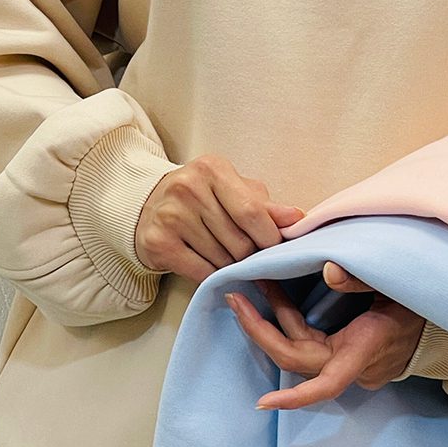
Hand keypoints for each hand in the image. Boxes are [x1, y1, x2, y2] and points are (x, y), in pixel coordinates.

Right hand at [133, 154, 305, 281]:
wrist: (149, 205)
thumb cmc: (203, 198)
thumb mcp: (235, 192)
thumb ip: (266, 207)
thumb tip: (298, 219)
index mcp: (213, 169)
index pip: (252, 212)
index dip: (270, 238)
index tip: (276, 249)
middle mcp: (188, 188)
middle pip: (239, 241)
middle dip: (252, 257)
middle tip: (251, 258)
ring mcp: (170, 215)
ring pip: (222, 260)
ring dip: (233, 268)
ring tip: (229, 260)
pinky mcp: (157, 242)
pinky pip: (200, 272)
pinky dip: (213, 277)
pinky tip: (213, 269)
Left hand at [225, 261, 426, 409]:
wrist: (443, 327)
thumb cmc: (423, 305)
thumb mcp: (398, 287)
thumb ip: (364, 278)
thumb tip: (329, 270)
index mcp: (365, 350)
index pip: (326, 383)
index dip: (294, 397)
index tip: (262, 401)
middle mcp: (352, 363)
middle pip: (297, 359)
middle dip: (262, 329)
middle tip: (234, 296)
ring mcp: (347, 361)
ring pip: (300, 348)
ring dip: (275, 319)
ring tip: (254, 284)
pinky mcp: (344, 353)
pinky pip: (310, 343)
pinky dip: (291, 321)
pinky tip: (276, 297)